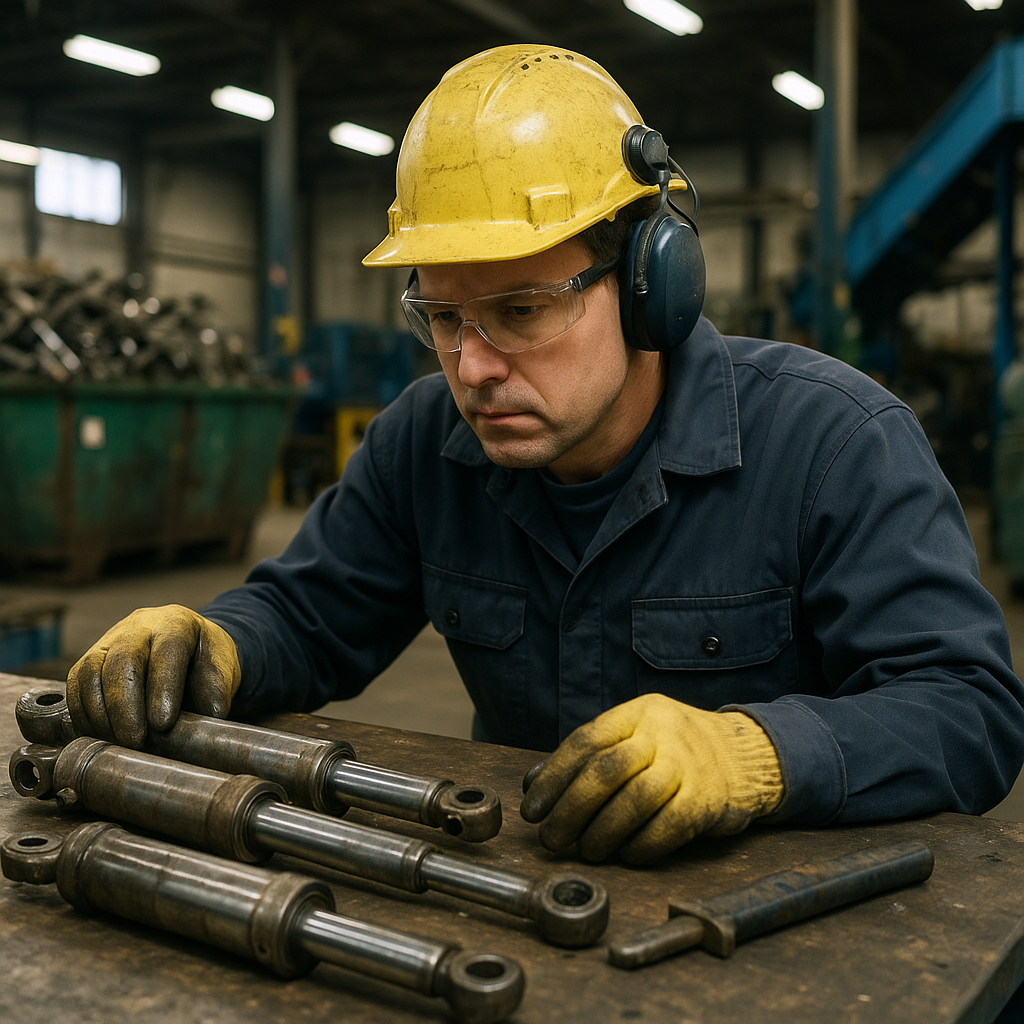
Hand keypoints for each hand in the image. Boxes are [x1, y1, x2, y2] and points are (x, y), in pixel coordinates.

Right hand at [67, 604, 240, 748]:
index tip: (163, 723)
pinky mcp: (89, 659)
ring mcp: (109, 641)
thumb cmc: (202, 658)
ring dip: (101, 713)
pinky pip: (77, 684)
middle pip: (123, 661)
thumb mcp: (221, 665)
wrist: (184, 646)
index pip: (167, 651)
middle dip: (125, 706)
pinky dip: (84, 713)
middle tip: (135, 741)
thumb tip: (211, 714)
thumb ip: (217, 687)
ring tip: (117, 743)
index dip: (163, 687)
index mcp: (175, 624)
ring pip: (92, 671)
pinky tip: (100, 735)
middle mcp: (138, 627)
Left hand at [520, 694, 783, 863]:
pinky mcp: (709, 798)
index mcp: (638, 713)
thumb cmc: (676, 751)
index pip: (586, 740)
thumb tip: (534, 785)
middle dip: (571, 809)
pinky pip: (669, 825)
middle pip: (607, 769)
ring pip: (635, 798)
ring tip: (587, 850)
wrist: (745, 757)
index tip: (533, 809)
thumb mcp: (634, 738)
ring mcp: (689, 764)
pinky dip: (643, 845)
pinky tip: (627, 854)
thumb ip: (588, 759)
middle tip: (552, 839)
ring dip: (603, 831)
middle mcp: (663, 732)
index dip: (553, 776)